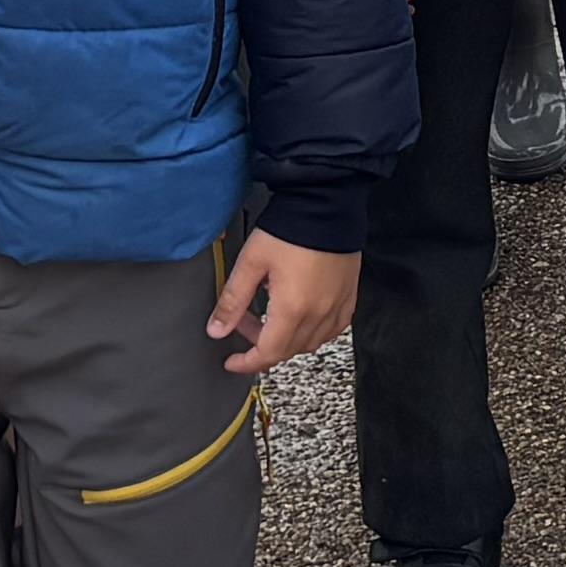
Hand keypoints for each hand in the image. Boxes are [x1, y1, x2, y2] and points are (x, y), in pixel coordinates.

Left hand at [214, 229, 359, 376]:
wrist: (326, 203)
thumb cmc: (290, 228)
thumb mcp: (251, 263)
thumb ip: (233, 300)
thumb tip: (216, 330)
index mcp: (293, 309)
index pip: (268, 353)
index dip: (247, 363)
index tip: (233, 362)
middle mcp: (319, 313)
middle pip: (288, 350)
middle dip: (261, 345)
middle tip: (243, 323)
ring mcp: (338, 306)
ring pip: (310, 343)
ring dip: (286, 340)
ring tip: (270, 317)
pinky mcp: (349, 295)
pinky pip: (333, 329)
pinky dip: (314, 332)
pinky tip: (303, 318)